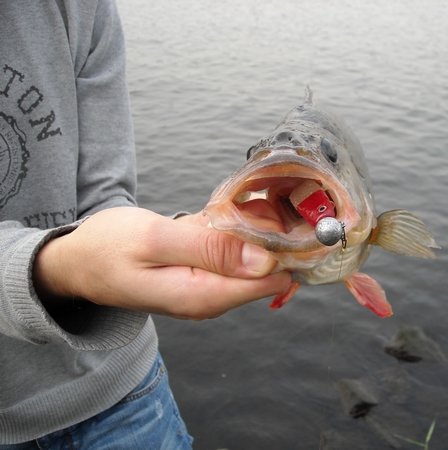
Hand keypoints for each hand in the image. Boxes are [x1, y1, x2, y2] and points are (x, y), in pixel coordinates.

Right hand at [33, 207, 290, 319]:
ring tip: (232, 204)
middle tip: (251, 201)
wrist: (76, 262)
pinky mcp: (201, 273)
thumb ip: (211, 250)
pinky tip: (219, 213)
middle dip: (267, 232)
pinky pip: (230, 251)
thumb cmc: (108, 248)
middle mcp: (212, 298)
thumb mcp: (156, 240)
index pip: (270, 281)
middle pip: (265, 268)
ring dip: (248, 227)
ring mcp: (208, 286)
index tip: (277, 214)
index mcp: (204, 296)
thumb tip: (266, 262)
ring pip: (250, 256)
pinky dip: (231, 228)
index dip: (282, 247)